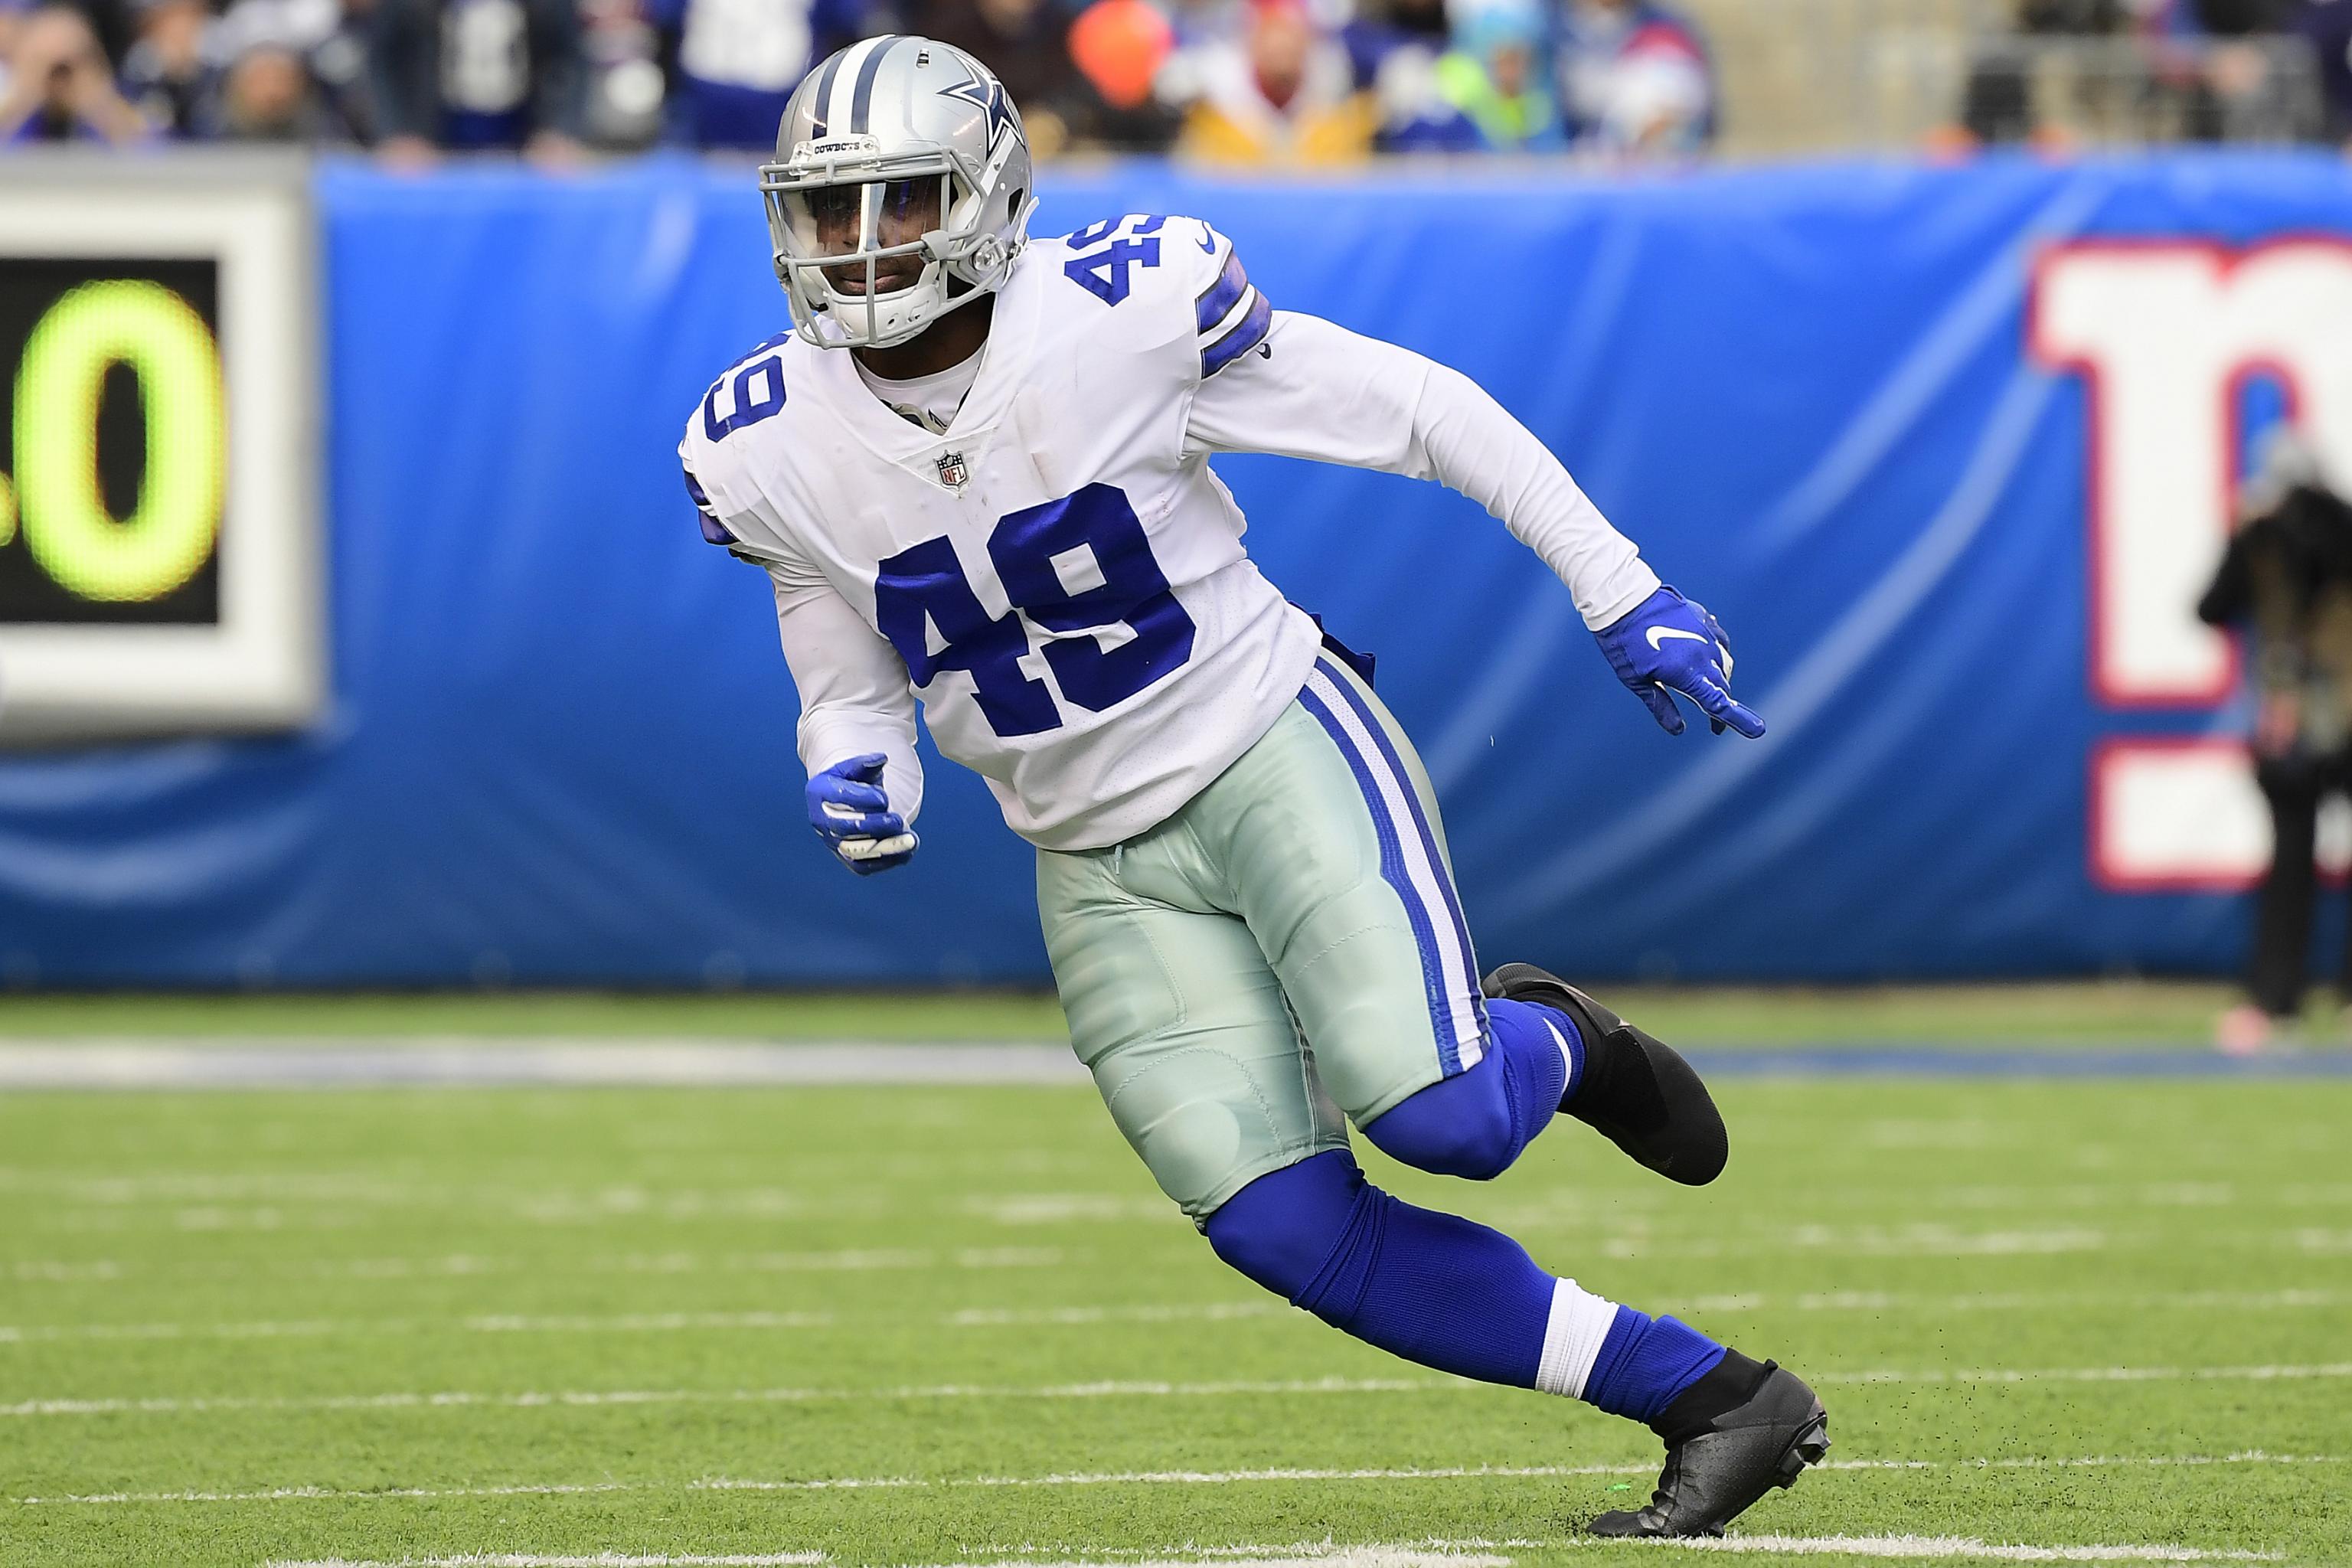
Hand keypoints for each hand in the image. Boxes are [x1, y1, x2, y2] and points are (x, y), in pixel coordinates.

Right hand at [807, 753, 916, 875]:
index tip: (884, 798)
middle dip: (875, 825)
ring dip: (885, 847)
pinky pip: (863, 866)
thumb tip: (881, 759)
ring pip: (856, 851)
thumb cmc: (851, 782)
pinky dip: (887, 862)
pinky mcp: (845, 858)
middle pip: (845, 827)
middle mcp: (821, 819)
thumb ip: (866, 764)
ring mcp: (832, 841)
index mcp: (819, 791)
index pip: (839, 797)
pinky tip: (907, 853)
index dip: (863, 798)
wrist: (844, 803)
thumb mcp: (855, 768)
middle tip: (898, 820)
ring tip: (909, 840)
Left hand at [1594, 586, 1764, 738]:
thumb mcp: (1636, 681)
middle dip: (1721, 705)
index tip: (1757, 730)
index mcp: (1687, 673)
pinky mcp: (1702, 618)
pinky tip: (1708, 657)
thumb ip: (1660, 705)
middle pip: (1721, 685)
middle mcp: (1702, 653)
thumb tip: (1678, 728)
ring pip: (1723, 662)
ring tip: (1707, 691)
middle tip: (1714, 723)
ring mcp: (1705, 633)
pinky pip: (1718, 640)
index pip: (1718, 702)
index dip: (1738, 719)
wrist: (1623, 599)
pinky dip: (1717, 653)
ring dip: (1719, 680)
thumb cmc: (1624, 642)